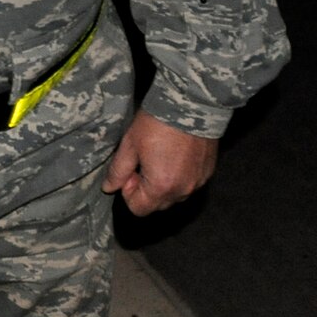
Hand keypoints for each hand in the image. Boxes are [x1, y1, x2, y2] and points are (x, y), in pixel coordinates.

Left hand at [102, 110, 217, 214]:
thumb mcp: (129, 145)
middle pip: (157, 205)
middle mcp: (183, 190)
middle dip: (145, 190)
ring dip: (162, 185)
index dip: (128, 192)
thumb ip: (118, 171)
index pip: (139, 209)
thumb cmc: (157, 124)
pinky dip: (178, 178)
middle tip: (142, 163)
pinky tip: (173, 156)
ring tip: (157, 158)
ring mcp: (198, 183)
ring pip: (174, 196)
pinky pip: (188, 185)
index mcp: (161, 187)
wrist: (190, 106)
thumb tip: (109, 188)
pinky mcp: (207, 174)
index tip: (130, 171)